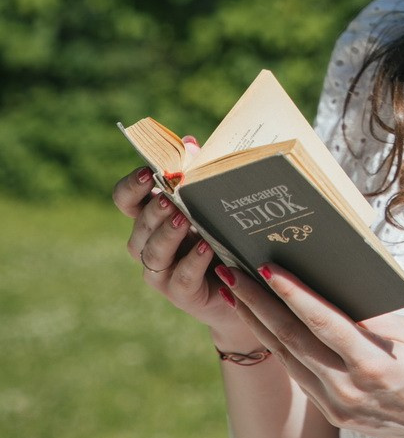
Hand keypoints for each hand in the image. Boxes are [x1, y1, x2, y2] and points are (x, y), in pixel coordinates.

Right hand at [112, 165, 256, 345]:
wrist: (244, 282)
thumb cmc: (221, 232)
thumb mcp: (210, 202)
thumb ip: (197, 173)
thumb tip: (189, 143)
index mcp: (151, 216)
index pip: (126, 200)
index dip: (130, 186)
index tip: (146, 172)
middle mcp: (148, 243)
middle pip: (139, 226)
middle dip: (153, 210)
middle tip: (170, 197)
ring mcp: (161, 271)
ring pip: (153, 252)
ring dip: (167, 234)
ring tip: (184, 218)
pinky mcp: (181, 294)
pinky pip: (179, 278)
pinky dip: (191, 262)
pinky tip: (205, 248)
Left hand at [220, 264, 403, 437]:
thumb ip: (371, 316)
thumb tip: (330, 287)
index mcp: (372, 367)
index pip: (322, 323)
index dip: (291, 295)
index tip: (266, 268)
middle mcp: (347, 392)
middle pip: (293, 341)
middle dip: (257, 305)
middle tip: (230, 273)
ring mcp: (338, 408)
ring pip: (290, 358)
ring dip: (260, 324)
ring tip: (236, 293)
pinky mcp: (336, 416)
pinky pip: (303, 374)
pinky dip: (282, 346)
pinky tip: (266, 325)